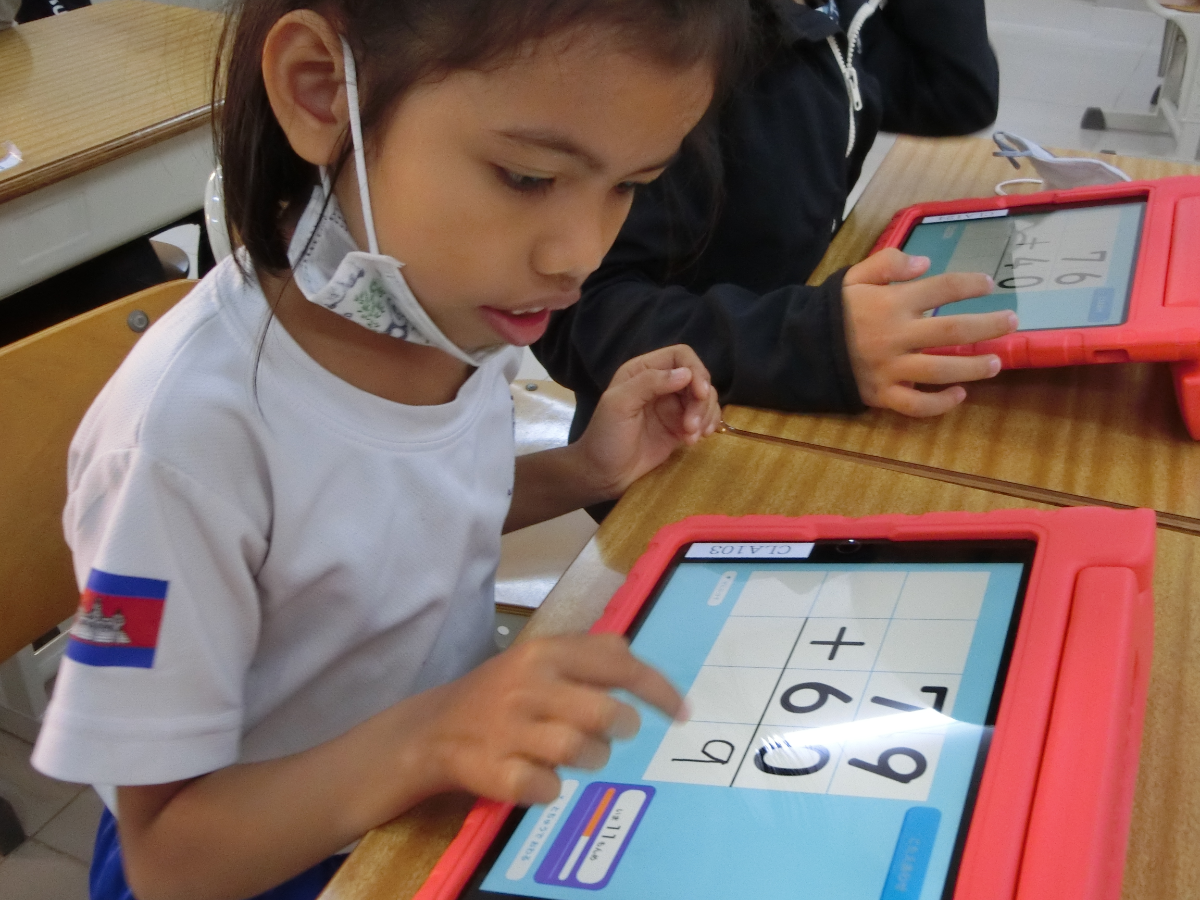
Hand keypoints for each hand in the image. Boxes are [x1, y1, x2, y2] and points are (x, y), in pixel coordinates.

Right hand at [419, 634, 684, 805]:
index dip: (658, 690)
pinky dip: (552, 789)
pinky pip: (545, 788)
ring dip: (592, 758)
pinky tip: (542, 777)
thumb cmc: (500, 692)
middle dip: (622, 726)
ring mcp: (508, 729)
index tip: (683, 712)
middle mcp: (527, 686)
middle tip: (619, 731)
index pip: (617, 665)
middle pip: (603, 711)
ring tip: (582, 754)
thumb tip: (630, 648)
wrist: (433, 728)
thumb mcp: (538, 658)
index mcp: (544, 653)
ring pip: (579, 750)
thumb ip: (586, 652)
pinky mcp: (492, 770)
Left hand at [576, 344, 721, 496]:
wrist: (604, 474)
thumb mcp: (619, 405)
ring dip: (705, 415)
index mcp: (643, 371)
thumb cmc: (605, 437)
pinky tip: (695, 440)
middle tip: (691, 427)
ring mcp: (672, 406)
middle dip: (701, 401)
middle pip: (698, 378)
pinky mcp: (680, 426)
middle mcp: (660, 383)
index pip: (680, 356)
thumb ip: (649, 383)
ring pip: (704, 398)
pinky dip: (707, 425)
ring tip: (692, 438)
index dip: (696, 370)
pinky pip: (704, 417)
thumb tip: (686, 374)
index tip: (700, 394)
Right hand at [842, 248, 1018, 416]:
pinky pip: (916, 404)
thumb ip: (887, 263)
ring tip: (997, 362)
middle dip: (988, 326)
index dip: (969, 285)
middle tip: (1012, 322)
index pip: (942, 288)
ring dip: (974, 367)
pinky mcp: (882, 394)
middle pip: (953, 330)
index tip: (988, 284)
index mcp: (891, 303)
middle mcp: (896, 335)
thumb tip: (925, 263)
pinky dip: (940, 403)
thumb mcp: (853, 276)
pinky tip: (959, 395)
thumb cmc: (833, 311)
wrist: (800, 347)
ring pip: (942, 369)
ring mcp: (890, 368)